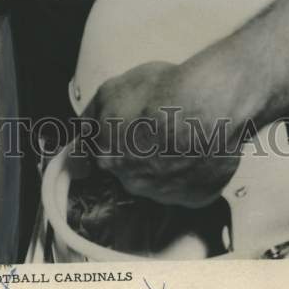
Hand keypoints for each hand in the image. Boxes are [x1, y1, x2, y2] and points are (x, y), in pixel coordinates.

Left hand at [83, 60, 241, 207]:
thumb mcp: (110, 90)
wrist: (207, 105)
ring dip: (166, 164)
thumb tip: (81, 135)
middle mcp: (134, 183)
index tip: (125, 132)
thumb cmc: (161, 93)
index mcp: (108, 157)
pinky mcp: (196, 198)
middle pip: (131, 172)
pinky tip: (198, 150)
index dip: (114, 142)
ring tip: (181, 137)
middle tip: (155, 129)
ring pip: (160, 182)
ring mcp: (166, 194)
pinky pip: (190, 187)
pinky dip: (192, 173)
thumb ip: (90, 117)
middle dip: (140, 154)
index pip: (101, 158)